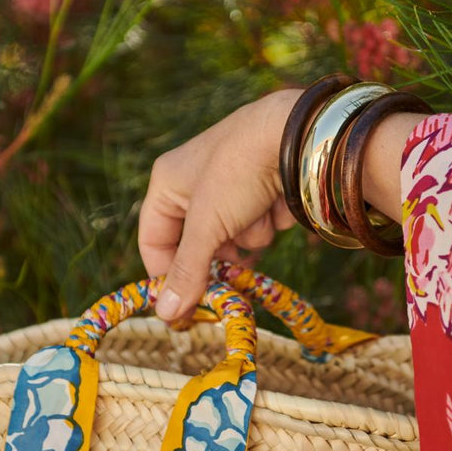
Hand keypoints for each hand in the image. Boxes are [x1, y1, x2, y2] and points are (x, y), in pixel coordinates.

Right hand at [138, 89, 300, 319]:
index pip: (153, 240)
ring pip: (232, 239)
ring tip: (256, 213)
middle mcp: (196, 184)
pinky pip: (257, 227)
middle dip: (217, 255)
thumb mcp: (207, 225)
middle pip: (197, 245)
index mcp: (168, 182)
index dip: (166, 274)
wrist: (298, 135)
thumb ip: (187, 270)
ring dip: (246, 236)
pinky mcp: (262, 193)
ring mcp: (231, 189)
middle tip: (228, 279)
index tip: (182, 309)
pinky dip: (267, 224)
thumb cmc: (239, 171)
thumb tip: (165, 315)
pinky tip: (275, 205)